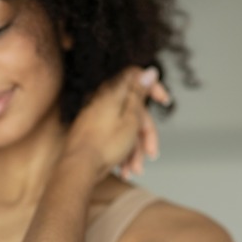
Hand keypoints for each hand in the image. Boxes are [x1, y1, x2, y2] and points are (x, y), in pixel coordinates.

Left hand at [63, 66, 170, 181]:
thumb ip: (140, 94)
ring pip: (124, 128)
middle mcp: (102, 101)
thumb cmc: (104, 145)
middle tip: (151, 154)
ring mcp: (95, 117)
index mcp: (112, 93)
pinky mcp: (91, 132)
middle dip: (145, 135)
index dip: (153, 87)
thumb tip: (150, 71)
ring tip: (135, 170)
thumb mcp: (130, 119)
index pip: (136, 77)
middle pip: (134, 111)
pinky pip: (112, 137)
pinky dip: (121, 152)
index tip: (164, 101)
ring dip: (134, 150)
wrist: (77, 168)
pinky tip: (124, 170)